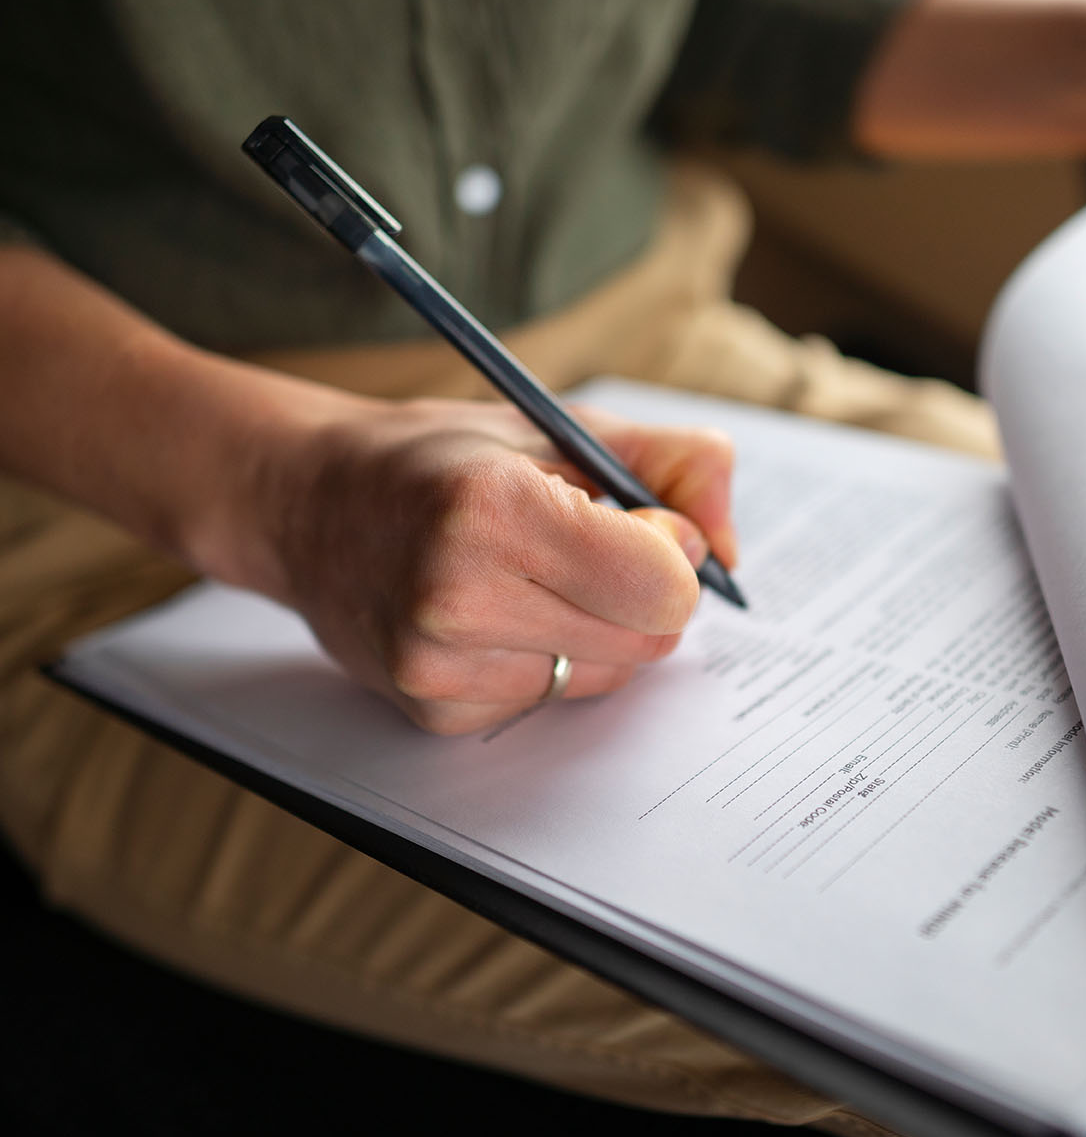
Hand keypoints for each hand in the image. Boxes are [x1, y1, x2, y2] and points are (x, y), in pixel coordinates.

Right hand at [248, 395, 736, 734]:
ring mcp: (439, 668)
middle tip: (585, 546)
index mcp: (495, 510)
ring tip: (529, 576)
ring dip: (597, 628)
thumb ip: (672, 461)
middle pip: (648, 640)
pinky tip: (494, 615)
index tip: (639, 521)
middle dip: (642, 593)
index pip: (663, 587)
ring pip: (607, 675)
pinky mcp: (434, 713)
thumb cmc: (442, 458)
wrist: (308, 505)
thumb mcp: (559, 424)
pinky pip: (553, 700)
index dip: (672, 552)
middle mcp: (459, 599)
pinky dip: (548, 658)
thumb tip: (726, 547)